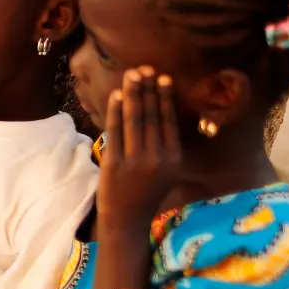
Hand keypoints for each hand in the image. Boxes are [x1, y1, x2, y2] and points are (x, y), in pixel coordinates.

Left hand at [96, 67, 181, 228]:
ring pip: (134, 121)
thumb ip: (166, 146)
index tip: (162, 78)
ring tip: (131, 75)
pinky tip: (117, 95)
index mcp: (173, 159)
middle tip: (143, 68)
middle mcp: (157, 159)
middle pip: (151, 117)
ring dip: (133, 94)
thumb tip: (161, 111)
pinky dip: (115, 111)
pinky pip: (115, 132)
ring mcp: (135, 162)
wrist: (126, 220)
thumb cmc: (146, 192)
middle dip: (147, 89)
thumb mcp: (166, 171)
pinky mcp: (114, 165)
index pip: (168, 121)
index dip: (165, 98)